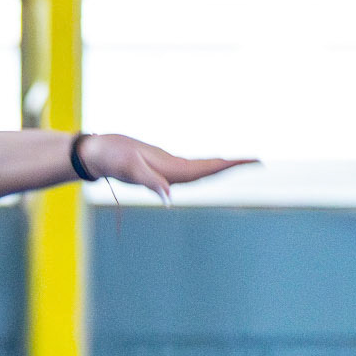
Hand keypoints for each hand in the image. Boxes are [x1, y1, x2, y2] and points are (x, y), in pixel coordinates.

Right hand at [78, 134, 256, 204]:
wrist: (96, 156)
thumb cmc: (111, 157)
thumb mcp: (131, 166)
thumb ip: (150, 182)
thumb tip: (169, 199)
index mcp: (171, 175)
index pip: (207, 170)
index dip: (229, 165)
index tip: (250, 160)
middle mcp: (173, 175)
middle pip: (210, 171)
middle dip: (234, 166)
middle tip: (258, 160)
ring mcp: (169, 171)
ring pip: (203, 169)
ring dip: (223, 166)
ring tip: (244, 161)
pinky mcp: (164, 165)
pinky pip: (193, 165)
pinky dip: (208, 162)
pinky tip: (216, 162)